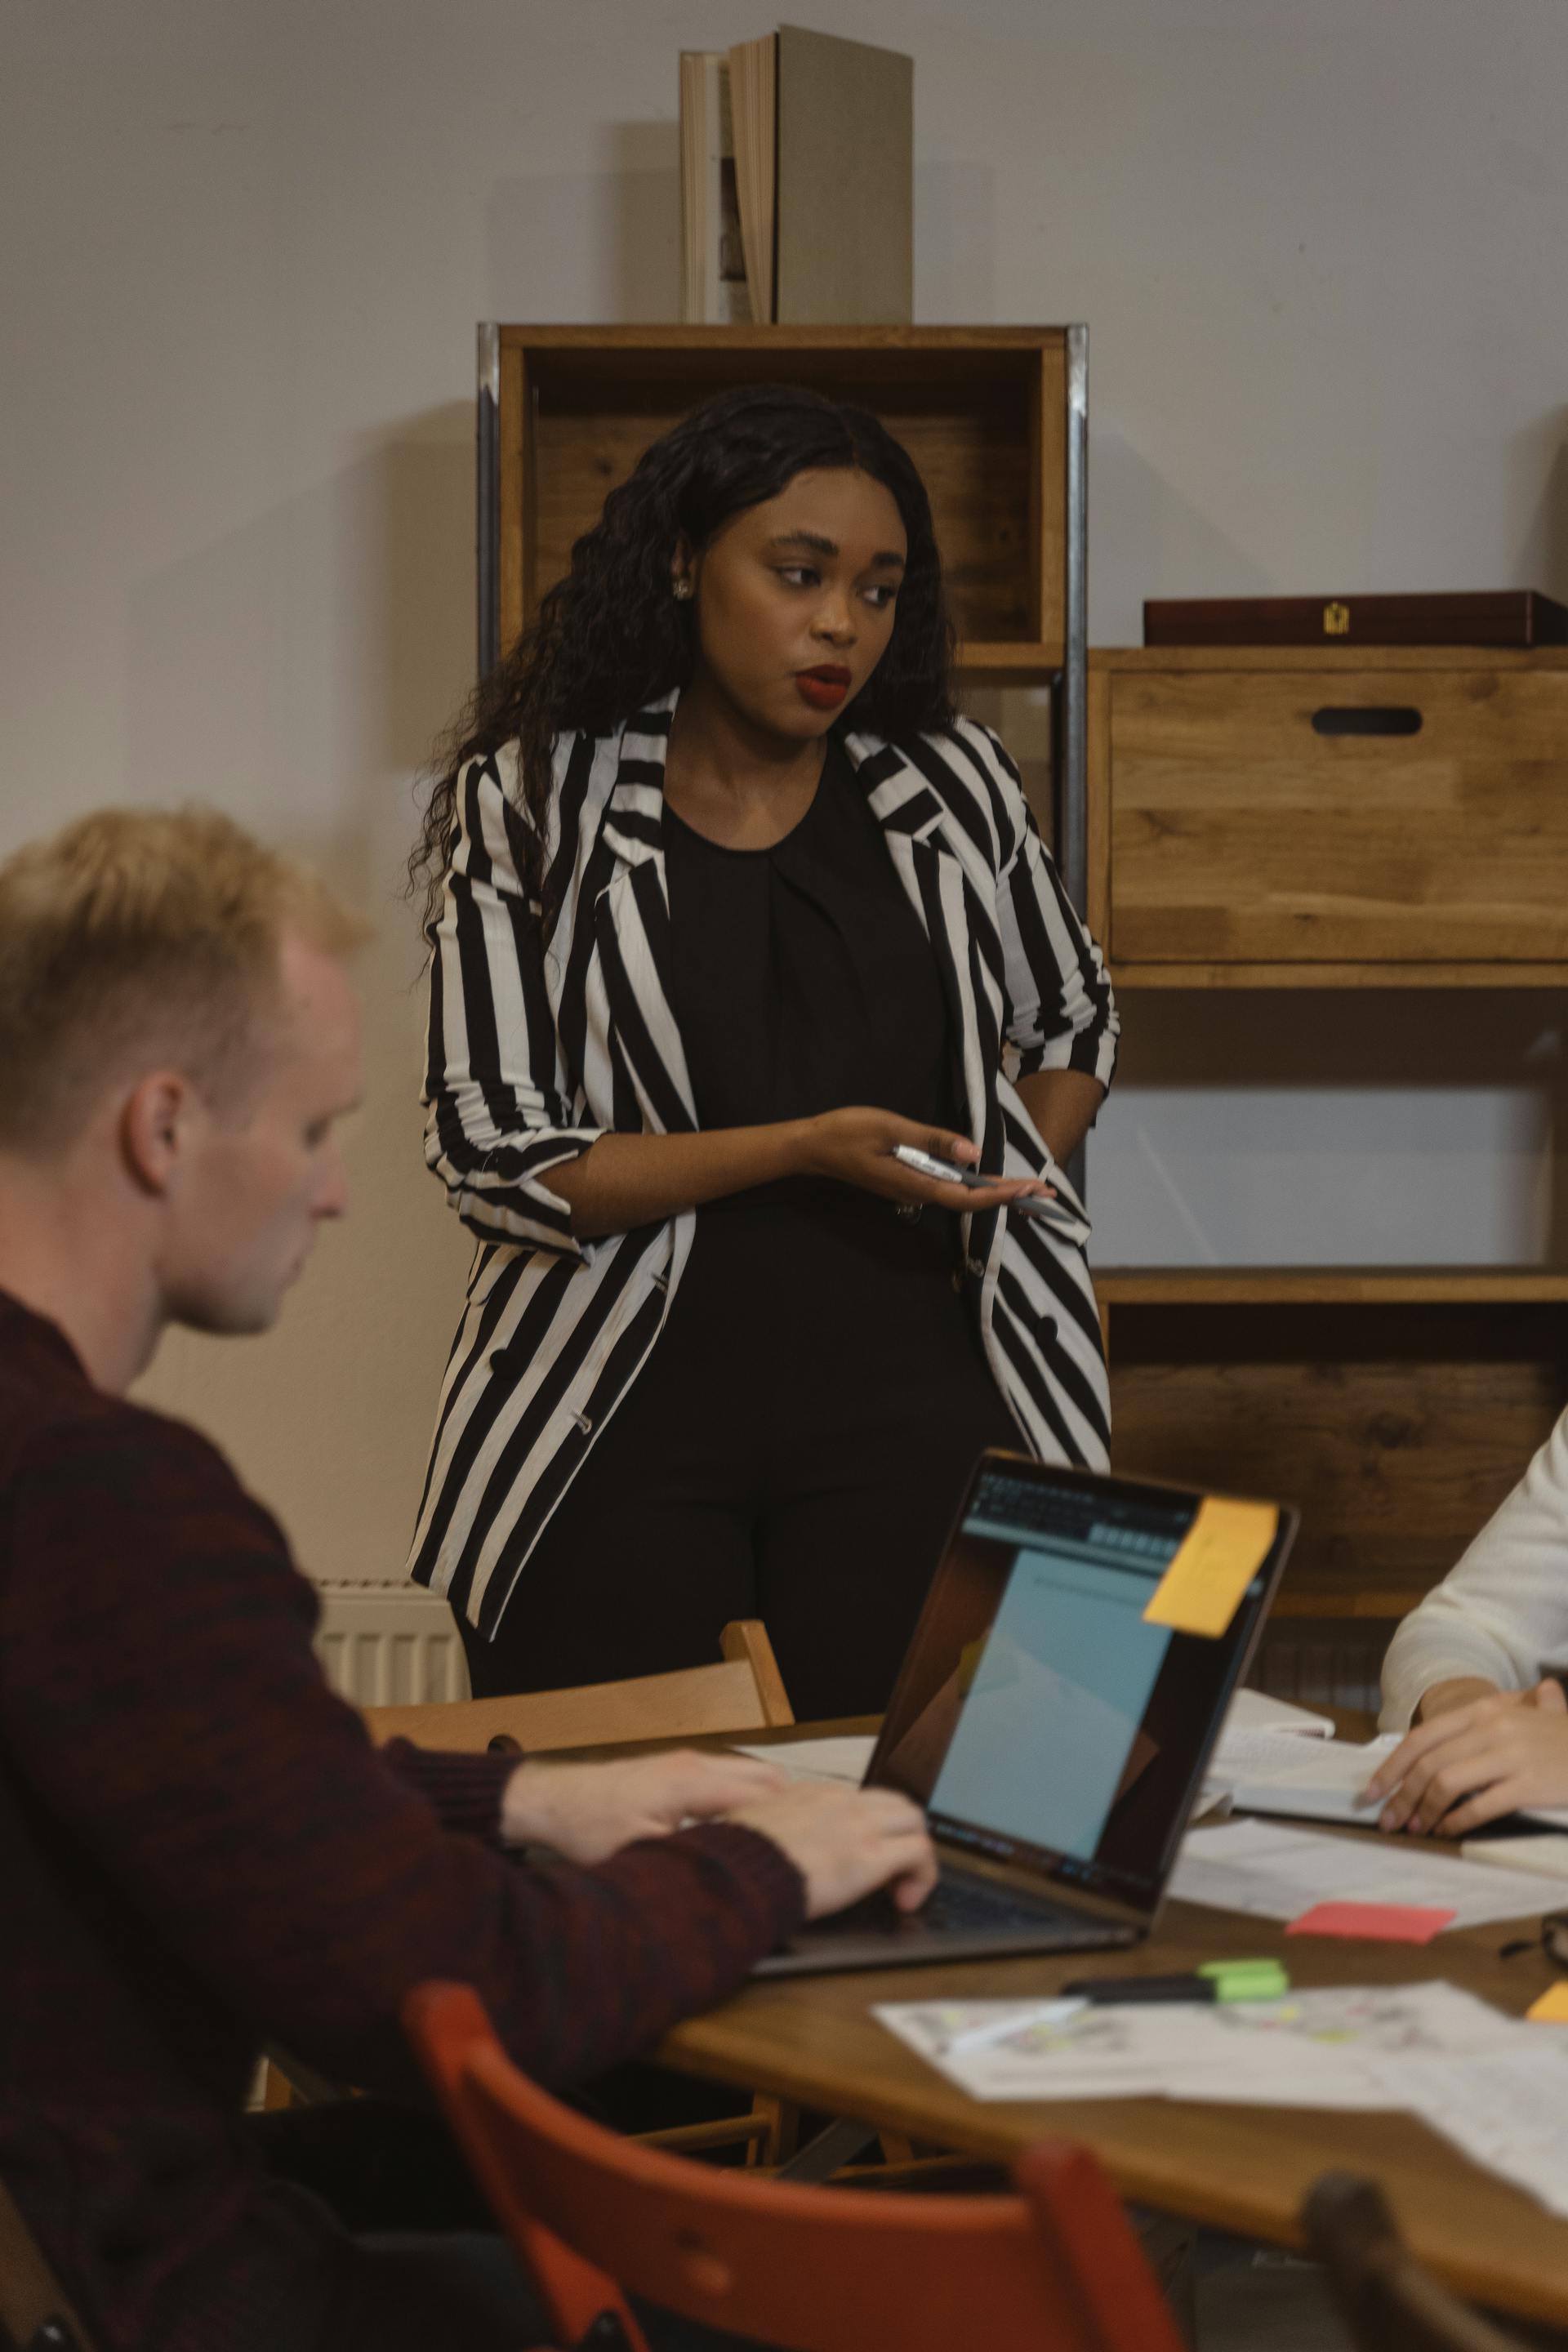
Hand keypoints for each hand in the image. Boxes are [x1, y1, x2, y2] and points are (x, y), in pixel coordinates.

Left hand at [501, 1749, 787, 1863]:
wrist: (555, 1799)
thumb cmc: (587, 1825)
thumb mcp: (639, 1855)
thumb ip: (687, 1859)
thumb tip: (726, 1878)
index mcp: (690, 1783)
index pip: (763, 1796)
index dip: (792, 1822)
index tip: (813, 1843)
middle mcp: (695, 1765)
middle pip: (767, 1779)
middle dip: (791, 1810)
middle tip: (807, 1844)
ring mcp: (689, 1763)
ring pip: (752, 1775)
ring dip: (769, 1804)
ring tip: (782, 1840)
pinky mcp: (681, 1769)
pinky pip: (731, 1777)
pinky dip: (748, 1798)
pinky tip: (746, 1830)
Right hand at [725, 1782, 938, 1918]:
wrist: (739, 1872)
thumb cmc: (738, 1859)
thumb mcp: (751, 1828)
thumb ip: (769, 1829)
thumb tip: (767, 1844)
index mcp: (812, 1794)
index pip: (859, 1800)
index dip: (868, 1829)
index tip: (859, 1854)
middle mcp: (842, 1801)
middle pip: (895, 1804)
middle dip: (901, 1835)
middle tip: (891, 1872)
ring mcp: (860, 1825)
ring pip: (914, 1820)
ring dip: (915, 1853)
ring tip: (901, 1887)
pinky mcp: (871, 1855)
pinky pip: (920, 1853)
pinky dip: (923, 1876)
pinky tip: (906, 1902)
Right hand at [796, 1108, 1051, 1213]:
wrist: (814, 1146)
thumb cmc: (849, 1133)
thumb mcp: (892, 1129)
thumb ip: (932, 1141)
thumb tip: (973, 1153)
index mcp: (916, 1183)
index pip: (968, 1195)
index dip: (1002, 1194)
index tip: (1031, 1189)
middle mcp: (918, 1192)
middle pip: (970, 1200)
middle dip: (1009, 1196)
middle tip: (1046, 1193)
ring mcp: (913, 1188)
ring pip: (961, 1195)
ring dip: (994, 1192)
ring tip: (1026, 1187)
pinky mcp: (908, 1181)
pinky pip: (948, 1186)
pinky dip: (974, 1184)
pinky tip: (986, 1178)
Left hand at [1364, 1679, 1567, 1836]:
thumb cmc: (1566, 1737)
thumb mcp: (1532, 1713)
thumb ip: (1502, 1711)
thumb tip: (1467, 1722)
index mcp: (1484, 1711)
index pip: (1422, 1737)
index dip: (1391, 1766)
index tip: (1371, 1791)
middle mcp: (1492, 1728)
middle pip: (1427, 1764)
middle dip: (1400, 1796)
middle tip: (1386, 1820)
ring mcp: (1510, 1756)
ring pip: (1447, 1784)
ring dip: (1423, 1811)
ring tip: (1414, 1829)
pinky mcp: (1529, 1784)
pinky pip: (1480, 1805)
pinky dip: (1456, 1821)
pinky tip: (1447, 1831)